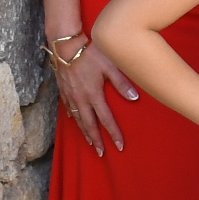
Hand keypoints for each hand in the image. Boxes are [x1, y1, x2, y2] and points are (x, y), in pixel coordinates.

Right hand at [51, 37, 137, 156]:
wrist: (65, 45)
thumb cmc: (89, 53)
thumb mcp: (110, 65)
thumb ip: (122, 83)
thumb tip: (135, 98)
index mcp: (93, 95)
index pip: (106, 119)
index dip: (113, 133)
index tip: (120, 146)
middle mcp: (80, 98)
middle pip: (89, 124)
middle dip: (97, 140)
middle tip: (102, 153)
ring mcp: (70, 95)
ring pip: (78, 119)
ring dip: (85, 132)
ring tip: (90, 143)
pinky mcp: (63, 89)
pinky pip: (68, 108)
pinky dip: (73, 117)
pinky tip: (75, 120)